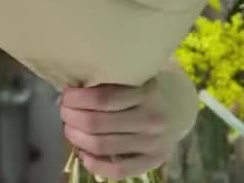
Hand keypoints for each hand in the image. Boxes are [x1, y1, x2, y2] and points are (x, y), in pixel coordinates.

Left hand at [60, 67, 197, 179]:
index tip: (66, 95)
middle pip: (96, 123)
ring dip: (76, 138)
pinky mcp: (153, 161)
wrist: (180, 106)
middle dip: (71, 117)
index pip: (102, 98)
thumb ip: (110, 77)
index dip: (77, 98)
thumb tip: (69, 88)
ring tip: (69, 128)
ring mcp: (153, 143)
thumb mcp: (136, 73)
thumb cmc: (147, 86)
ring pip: (102, 146)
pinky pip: (118, 170)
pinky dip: (94, 163)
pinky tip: (83, 153)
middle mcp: (152, 119)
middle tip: (64, 111)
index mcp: (147, 92)